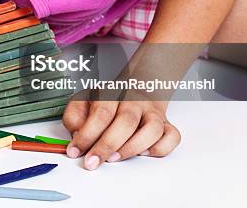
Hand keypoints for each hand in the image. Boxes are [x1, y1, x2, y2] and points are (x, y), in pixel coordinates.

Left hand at [62, 95, 179, 169]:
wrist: (137, 86)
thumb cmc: (107, 101)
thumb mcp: (83, 101)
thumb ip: (74, 116)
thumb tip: (76, 135)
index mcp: (112, 93)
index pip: (101, 113)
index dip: (87, 135)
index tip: (75, 151)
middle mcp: (134, 101)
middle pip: (126, 121)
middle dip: (107, 146)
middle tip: (93, 161)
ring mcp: (152, 113)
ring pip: (152, 129)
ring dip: (132, 148)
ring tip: (114, 158)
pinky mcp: (166, 124)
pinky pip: (172, 137)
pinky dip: (160, 148)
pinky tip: (143, 153)